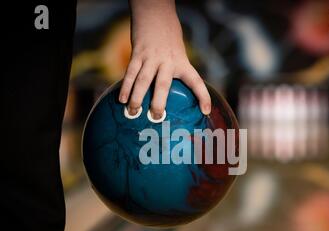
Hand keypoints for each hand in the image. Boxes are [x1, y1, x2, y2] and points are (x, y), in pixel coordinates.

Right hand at [119, 0, 210, 119]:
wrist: (156, 15)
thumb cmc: (169, 41)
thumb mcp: (179, 55)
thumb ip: (175, 74)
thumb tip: (167, 99)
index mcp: (182, 63)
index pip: (196, 81)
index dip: (203, 96)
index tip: (206, 111)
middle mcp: (167, 61)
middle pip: (162, 84)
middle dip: (159, 102)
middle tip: (156, 116)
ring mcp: (151, 58)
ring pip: (143, 80)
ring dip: (137, 97)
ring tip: (133, 112)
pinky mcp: (137, 54)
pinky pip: (130, 73)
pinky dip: (126, 87)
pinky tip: (122, 99)